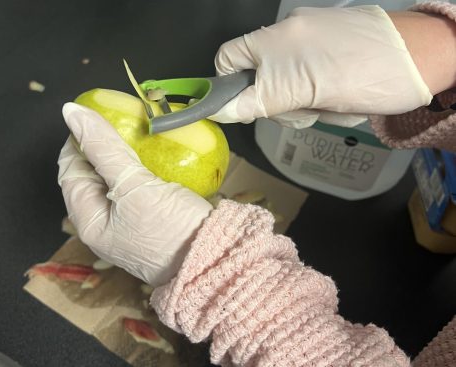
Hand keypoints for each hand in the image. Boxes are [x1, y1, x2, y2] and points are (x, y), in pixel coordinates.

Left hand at [57, 103, 212, 285]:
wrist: (215, 260)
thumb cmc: (171, 230)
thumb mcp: (133, 187)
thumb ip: (103, 149)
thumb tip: (71, 113)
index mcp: (89, 221)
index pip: (70, 172)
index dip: (77, 140)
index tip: (95, 115)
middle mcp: (105, 223)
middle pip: (92, 176)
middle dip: (100, 147)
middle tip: (119, 119)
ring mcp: (129, 222)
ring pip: (116, 180)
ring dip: (122, 155)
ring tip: (136, 132)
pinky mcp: (151, 218)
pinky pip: (137, 187)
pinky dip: (140, 168)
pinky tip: (153, 154)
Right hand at [212, 5, 431, 127]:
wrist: (424, 57)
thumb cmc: (366, 72)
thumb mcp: (306, 94)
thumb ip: (260, 101)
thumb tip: (220, 111)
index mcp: (275, 39)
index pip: (229, 60)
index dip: (228, 87)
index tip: (247, 111)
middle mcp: (288, 36)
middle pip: (257, 80)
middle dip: (278, 103)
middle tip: (305, 111)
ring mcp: (310, 44)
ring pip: (284, 88)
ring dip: (304, 105)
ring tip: (333, 105)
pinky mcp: (328, 55)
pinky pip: (307, 83)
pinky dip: (319, 97)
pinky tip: (342, 100)